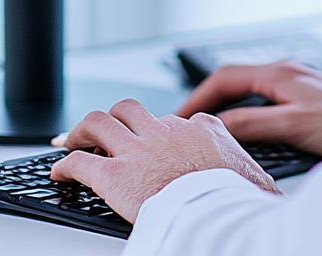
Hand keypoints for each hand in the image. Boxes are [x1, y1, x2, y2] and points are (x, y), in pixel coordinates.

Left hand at [50, 98, 280, 222]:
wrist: (220, 211)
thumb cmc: (238, 199)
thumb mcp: (252, 173)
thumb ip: (245, 169)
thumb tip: (262, 184)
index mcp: (200, 129)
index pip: (174, 121)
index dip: (158, 132)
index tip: (152, 142)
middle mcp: (165, 131)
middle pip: (130, 109)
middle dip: (112, 117)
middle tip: (98, 129)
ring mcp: (138, 150)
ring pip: (99, 123)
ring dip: (81, 130)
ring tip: (70, 140)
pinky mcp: (114, 175)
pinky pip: (80, 162)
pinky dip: (65, 165)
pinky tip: (58, 172)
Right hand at [177, 61, 321, 157]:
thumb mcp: (295, 124)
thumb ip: (255, 123)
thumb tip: (218, 125)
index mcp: (281, 73)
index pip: (224, 77)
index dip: (197, 96)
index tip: (177, 116)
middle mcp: (289, 76)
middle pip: (236, 85)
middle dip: (209, 103)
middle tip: (189, 125)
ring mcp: (301, 88)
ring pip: (253, 97)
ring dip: (230, 111)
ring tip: (213, 132)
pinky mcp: (312, 104)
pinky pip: (270, 107)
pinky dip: (252, 119)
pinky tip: (252, 139)